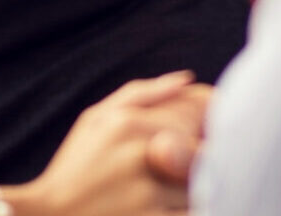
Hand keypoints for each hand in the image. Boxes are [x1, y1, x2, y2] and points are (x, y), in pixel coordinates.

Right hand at [22, 72, 211, 214]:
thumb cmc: (74, 171)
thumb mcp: (95, 120)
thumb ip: (143, 93)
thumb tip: (187, 78)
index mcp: (128, 122)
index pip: (200, 112)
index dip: (206, 128)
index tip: (197, 139)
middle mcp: (141, 152)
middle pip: (206, 150)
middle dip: (199, 161)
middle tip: (175, 173)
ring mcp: (147, 192)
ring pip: (203, 185)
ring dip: (196, 191)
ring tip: (164, 195)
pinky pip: (195, 212)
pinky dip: (190, 210)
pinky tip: (164, 208)